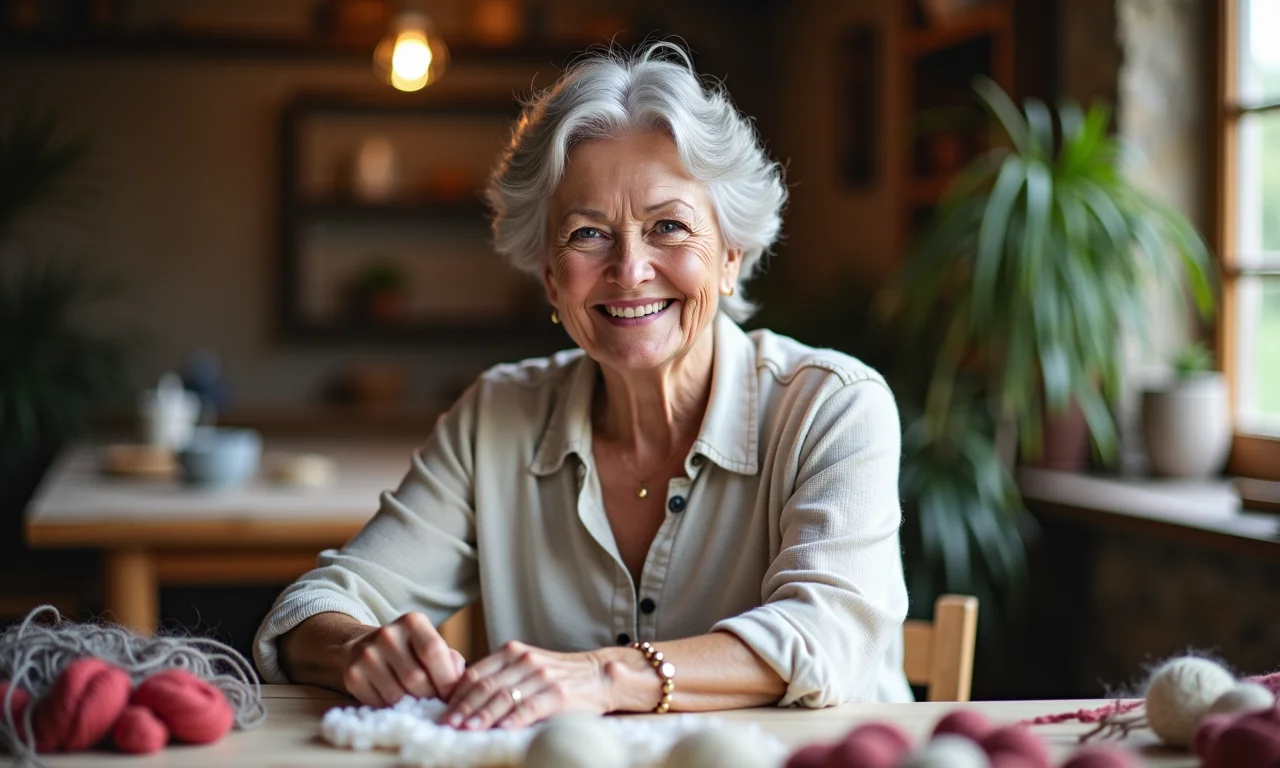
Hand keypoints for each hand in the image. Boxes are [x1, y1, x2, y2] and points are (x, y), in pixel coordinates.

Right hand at [341, 612, 465, 706]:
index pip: (433, 652)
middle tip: (436, 704)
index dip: (447, 680)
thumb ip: (451, 662)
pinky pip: (378, 703)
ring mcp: (367, 654)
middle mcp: (387, 634)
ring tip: (417, 704)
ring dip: (411, 706)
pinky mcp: (353, 675)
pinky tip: (396, 702)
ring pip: (397, 695)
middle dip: (430, 697)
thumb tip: (460, 686)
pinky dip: (391, 709)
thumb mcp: (432, 645)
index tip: (452, 697)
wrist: (366, 647)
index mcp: (413, 621)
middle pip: (416, 678)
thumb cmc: (411, 651)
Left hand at [442, 641, 614, 729]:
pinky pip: (529, 707)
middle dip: (464, 707)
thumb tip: (465, 698)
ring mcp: (541, 676)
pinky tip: (501, 729)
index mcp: (512, 652)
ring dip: (483, 715)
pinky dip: (512, 720)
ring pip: (504, 697)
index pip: (476, 673)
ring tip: (468, 729)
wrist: (599, 676)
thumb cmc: (558, 676)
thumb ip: (501, 676)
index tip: (445, 712)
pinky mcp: (557, 694)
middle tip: (449, 724)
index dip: (458, 694)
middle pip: (486, 686)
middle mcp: (525, 660)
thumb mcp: (526, 666)